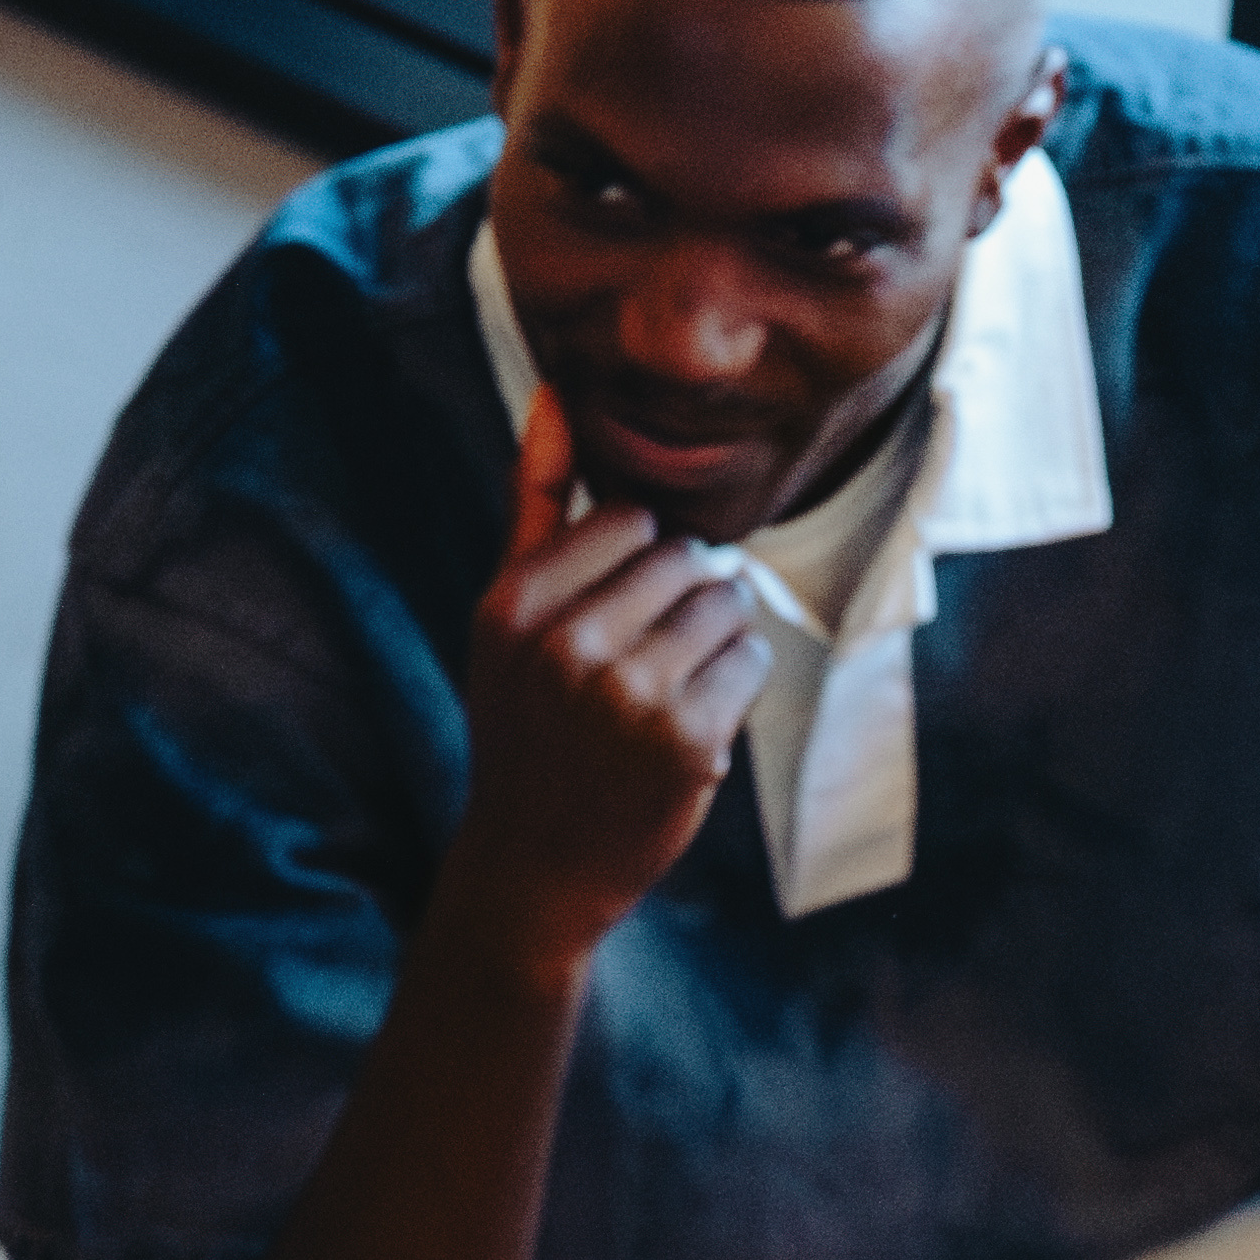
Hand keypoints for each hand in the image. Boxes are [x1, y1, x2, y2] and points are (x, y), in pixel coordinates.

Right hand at [446, 392, 775, 981]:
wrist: (537, 866)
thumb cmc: (527, 728)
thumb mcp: (508, 617)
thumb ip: (534, 502)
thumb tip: (555, 393)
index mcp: (514, 605)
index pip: (628, 518)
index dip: (638, 559)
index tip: (617, 613)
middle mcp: (567, 645)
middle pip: (684, 557)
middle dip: (683, 598)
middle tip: (651, 657)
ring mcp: (628, 695)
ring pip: (726, 604)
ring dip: (716, 639)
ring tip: (671, 686)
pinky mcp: (687, 740)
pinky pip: (751, 661)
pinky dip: (736, 686)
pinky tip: (693, 721)